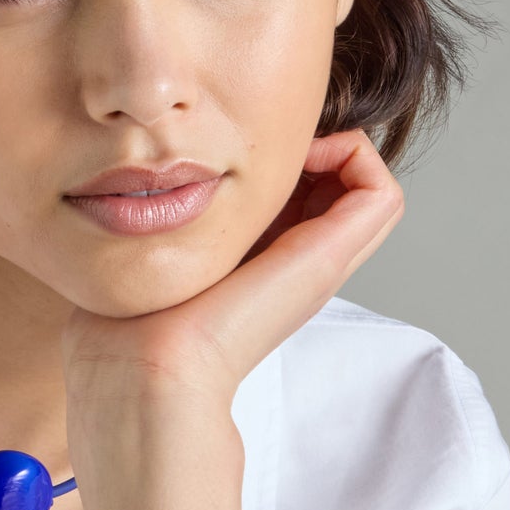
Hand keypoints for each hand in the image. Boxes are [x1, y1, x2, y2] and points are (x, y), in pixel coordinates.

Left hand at [60, 128, 403, 414]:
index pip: (292, 197)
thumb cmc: (129, 328)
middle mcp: (294, 266)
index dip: (275, 158)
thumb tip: (139, 186)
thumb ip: (154, 229)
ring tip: (284, 144)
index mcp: (255, 268)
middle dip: (308, 145)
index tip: (232, 147)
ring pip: (365, 186)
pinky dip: (353, 153)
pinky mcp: (332, 259)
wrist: (147, 369)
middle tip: (262, 141)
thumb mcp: (147, 259)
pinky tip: (299, 153)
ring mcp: (320, 264)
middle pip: (333, 187)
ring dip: (334, 146)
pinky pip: (381, 191)